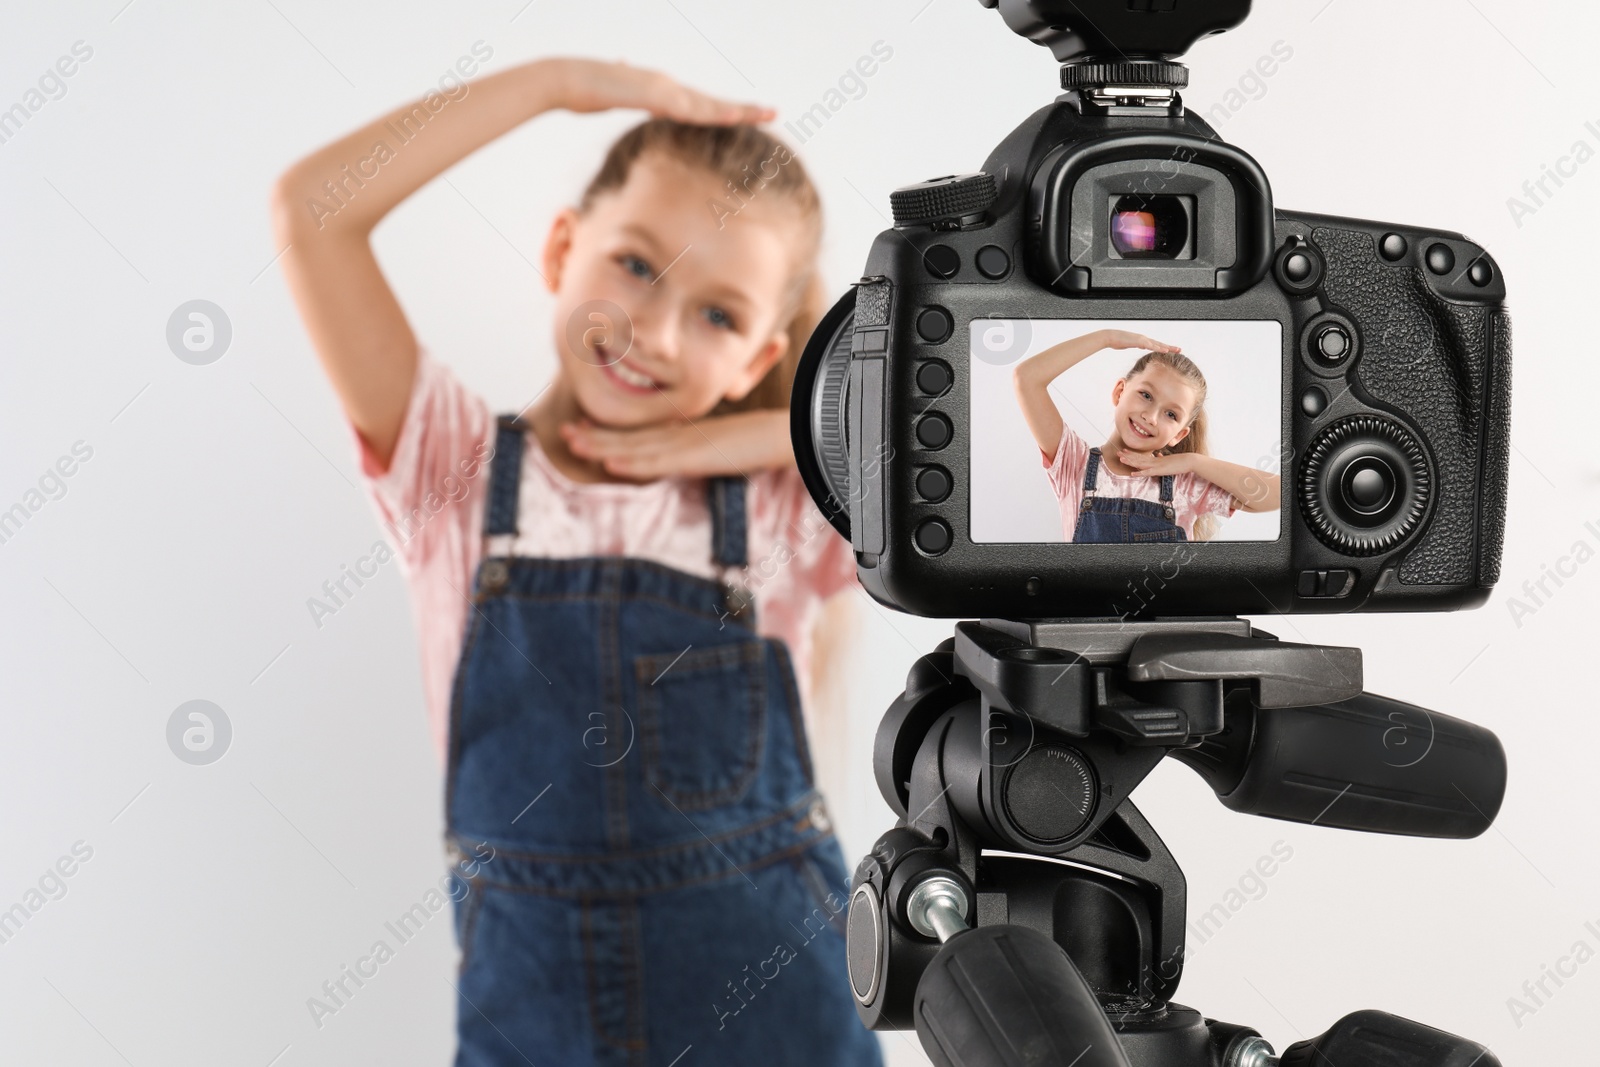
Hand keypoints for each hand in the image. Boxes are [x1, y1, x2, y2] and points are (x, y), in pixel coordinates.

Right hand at [548, 58, 774, 125]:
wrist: (564, 78)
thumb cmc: (583, 89)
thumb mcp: (610, 94)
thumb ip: (619, 83)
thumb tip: (624, 63)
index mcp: (661, 89)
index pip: (700, 103)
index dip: (726, 110)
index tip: (749, 115)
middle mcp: (666, 85)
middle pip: (711, 102)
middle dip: (744, 109)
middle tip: (774, 112)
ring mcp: (660, 87)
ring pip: (705, 104)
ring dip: (735, 111)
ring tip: (763, 114)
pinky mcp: (649, 94)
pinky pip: (683, 107)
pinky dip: (706, 113)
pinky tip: (726, 117)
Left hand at [561, 409, 789, 479]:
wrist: (789, 434)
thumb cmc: (764, 442)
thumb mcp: (727, 451)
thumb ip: (707, 455)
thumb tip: (697, 461)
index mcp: (686, 437)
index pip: (641, 435)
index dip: (610, 433)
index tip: (583, 430)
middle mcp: (681, 437)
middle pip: (631, 437)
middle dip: (595, 435)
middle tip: (563, 431)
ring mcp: (687, 445)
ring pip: (637, 447)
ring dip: (603, 445)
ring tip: (573, 442)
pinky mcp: (698, 456)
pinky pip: (659, 462)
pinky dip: (633, 461)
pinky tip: (611, 462)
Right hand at [1101, 329, 1180, 353]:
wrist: (1110, 337)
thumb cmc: (1116, 341)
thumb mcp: (1128, 344)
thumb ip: (1135, 345)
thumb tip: (1140, 346)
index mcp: (1142, 341)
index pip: (1155, 345)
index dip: (1164, 348)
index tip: (1171, 350)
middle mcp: (1144, 339)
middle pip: (1160, 344)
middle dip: (1170, 347)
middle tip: (1180, 350)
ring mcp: (1142, 339)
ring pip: (1158, 344)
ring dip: (1167, 348)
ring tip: (1176, 350)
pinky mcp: (1139, 341)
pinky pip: (1151, 346)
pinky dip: (1159, 348)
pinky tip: (1165, 350)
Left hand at [1117, 448, 1192, 476]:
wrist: (1189, 460)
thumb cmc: (1180, 461)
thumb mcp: (1169, 460)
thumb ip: (1162, 459)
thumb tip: (1159, 455)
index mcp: (1156, 459)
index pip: (1142, 456)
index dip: (1132, 454)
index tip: (1124, 450)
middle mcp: (1154, 461)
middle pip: (1138, 458)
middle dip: (1128, 456)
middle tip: (1117, 452)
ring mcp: (1156, 465)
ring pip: (1140, 463)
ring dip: (1130, 461)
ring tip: (1121, 459)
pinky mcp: (1160, 470)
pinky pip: (1147, 472)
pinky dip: (1139, 473)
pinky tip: (1132, 473)